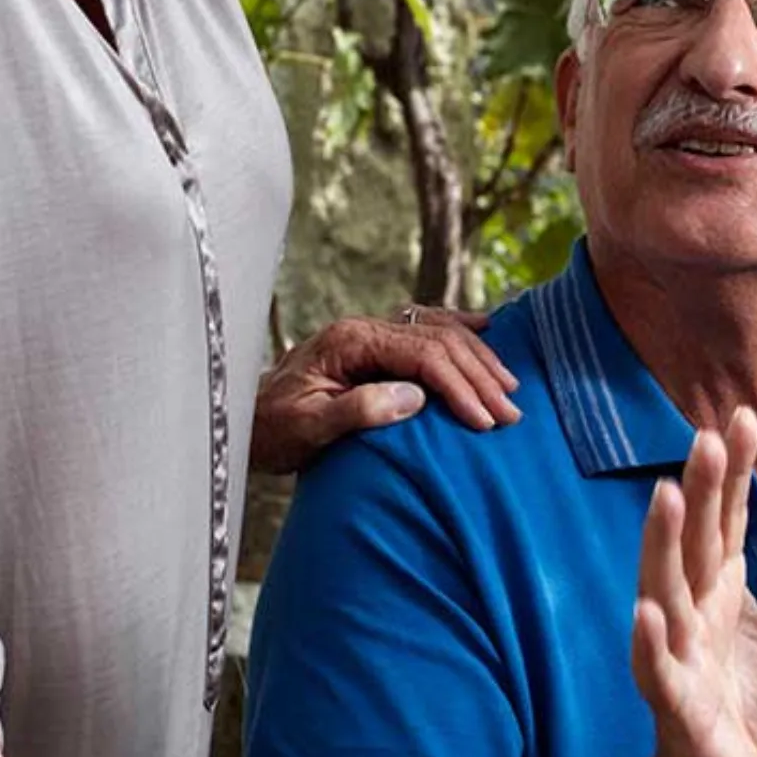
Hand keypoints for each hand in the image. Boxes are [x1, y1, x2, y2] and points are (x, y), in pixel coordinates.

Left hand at [251, 306, 519, 472]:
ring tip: (509, 387)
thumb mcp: (308, 428)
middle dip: (479, 375)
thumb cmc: (273, 430)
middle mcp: (365, 328)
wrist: (245, 421)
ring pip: (440, 330)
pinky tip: (486, 329)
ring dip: (478, 358)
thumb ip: (359, 410)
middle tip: (511, 412)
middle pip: (439, 339)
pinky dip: (461, 329)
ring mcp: (372, 332)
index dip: (459, 385)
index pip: (422, 354)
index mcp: (350, 342)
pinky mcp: (375, 344)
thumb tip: (416, 397)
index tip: (485, 419)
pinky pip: (427, 326)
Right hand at [628, 408, 756, 756]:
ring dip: (664, 545)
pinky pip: (658, 671)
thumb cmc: (752, 707)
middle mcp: (694, 613)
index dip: (732, 473)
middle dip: (702, 490)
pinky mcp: (676, 707)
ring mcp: (679, 655)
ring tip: (667, 495)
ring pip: (666, 591)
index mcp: (721, 592)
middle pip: (697, 542)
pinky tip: (645, 613)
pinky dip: (650, 643)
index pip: (728, 522)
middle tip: (706, 435)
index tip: (740, 417)